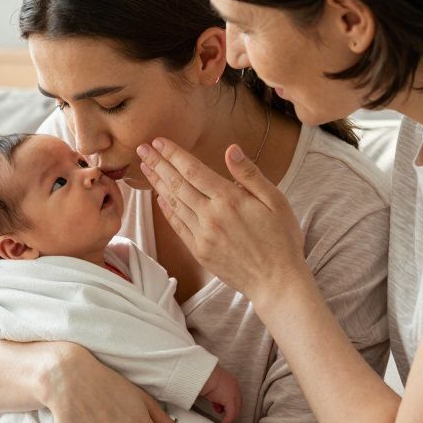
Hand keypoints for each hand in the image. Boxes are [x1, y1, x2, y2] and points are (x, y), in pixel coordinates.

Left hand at [138, 139, 308, 301]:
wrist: (276, 281)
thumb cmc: (281, 239)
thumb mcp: (276, 201)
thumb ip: (250, 175)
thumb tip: (230, 150)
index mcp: (229, 199)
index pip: (193, 170)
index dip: (174, 154)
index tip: (159, 141)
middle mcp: (211, 216)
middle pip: (177, 184)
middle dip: (158, 164)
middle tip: (141, 149)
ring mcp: (202, 235)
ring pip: (174, 203)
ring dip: (157, 183)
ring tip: (144, 168)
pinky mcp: (199, 251)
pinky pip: (178, 226)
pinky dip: (167, 210)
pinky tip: (159, 198)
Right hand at [201, 365, 242, 422]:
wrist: (206, 375)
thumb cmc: (205, 376)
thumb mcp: (211, 382)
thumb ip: (214, 388)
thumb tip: (211, 393)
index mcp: (230, 381)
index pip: (234, 394)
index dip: (229, 401)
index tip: (221, 406)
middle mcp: (235, 387)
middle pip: (237, 402)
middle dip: (230, 409)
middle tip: (224, 413)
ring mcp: (233, 394)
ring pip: (235, 408)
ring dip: (230, 414)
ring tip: (225, 419)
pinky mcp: (230, 401)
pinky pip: (231, 413)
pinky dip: (229, 419)